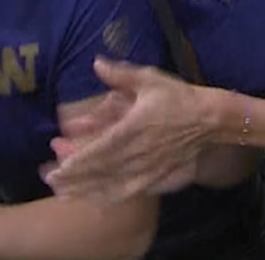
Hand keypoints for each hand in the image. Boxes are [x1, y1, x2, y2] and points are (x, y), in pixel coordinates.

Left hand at [44, 58, 207, 202]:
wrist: (212, 120)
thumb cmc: (179, 98)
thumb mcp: (151, 80)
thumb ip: (121, 74)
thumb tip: (96, 63)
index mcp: (131, 131)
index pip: (97, 152)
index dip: (74, 163)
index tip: (55, 170)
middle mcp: (136, 155)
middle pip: (99, 174)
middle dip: (73, 180)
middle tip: (52, 183)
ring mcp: (148, 171)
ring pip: (112, 188)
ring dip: (87, 192)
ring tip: (65, 196)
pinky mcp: (159, 180)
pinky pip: (130, 193)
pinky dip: (110, 198)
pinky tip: (98, 201)